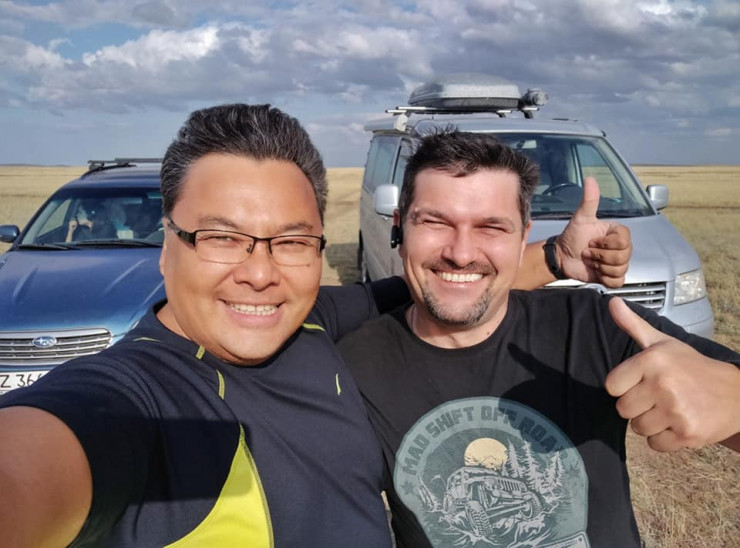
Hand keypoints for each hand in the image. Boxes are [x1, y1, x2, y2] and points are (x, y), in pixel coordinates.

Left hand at [556, 177, 631, 287]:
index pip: (624, 241)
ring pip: (620, 269)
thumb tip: (590, 179)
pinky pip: (618, 282)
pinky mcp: (613, 277)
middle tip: (588, 251)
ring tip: (590, 260)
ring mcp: (618, 263)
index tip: (592, 241)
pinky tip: (595, 271)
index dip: (605, 244)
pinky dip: (604, 278)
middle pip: (623, 257)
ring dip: (600, 266)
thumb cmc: (572, 236)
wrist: (562, 256)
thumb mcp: (580, 218)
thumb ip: (589, 201)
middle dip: (600, 256)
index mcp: (618, 233)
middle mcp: (622, 248)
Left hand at [605, 298, 739, 451]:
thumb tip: (612, 301)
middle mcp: (663, 384)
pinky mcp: (687, 434)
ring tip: (669, 409)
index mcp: (652, 360)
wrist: (735, 394)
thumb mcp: (662, 342)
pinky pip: (655, 445)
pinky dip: (664, 439)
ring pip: (638, 428)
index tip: (641, 381)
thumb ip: (632, 325)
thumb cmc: (691, 367)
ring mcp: (676, 410)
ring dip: (650, 423)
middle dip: (637, 406)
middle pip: (623, 410)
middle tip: (657, 397)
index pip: (612, 386)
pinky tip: (678, 423)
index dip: (624, 386)